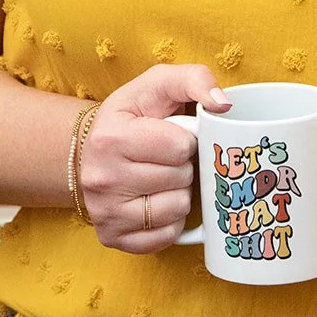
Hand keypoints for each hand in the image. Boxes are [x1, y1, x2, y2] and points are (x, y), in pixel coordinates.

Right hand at [78, 64, 230, 253]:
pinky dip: (172, 221)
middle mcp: (102, 178)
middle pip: (180, 179)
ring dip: (180, 194)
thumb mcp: (158, 83)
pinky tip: (159, 201)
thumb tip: (222, 104)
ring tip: (164, 179)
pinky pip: (166, 237)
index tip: (173, 136)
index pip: (179, 147)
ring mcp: (104, 212)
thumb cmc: (134, 114)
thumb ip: (194, 79)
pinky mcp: (111, 237)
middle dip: (184, 166)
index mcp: (111, 137)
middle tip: (168, 158)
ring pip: (176, 210)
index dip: (186, 140)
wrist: (93, 147)